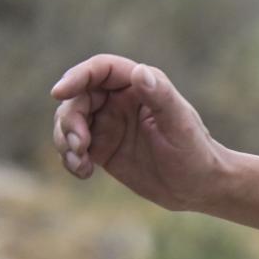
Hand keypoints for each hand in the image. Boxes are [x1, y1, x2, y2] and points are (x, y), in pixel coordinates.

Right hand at [49, 55, 226, 211]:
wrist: (199, 188)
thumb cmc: (196, 154)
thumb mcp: (180, 126)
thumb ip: (161, 97)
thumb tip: (139, 71)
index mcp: (140, 86)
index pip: (100, 70)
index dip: (76, 76)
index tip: (58, 93)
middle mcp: (120, 100)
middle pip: (77, 97)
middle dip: (70, 119)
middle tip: (78, 145)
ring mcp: (108, 123)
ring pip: (70, 121)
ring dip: (65, 139)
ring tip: (80, 162)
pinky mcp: (101, 147)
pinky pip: (73, 146)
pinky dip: (70, 158)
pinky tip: (83, 173)